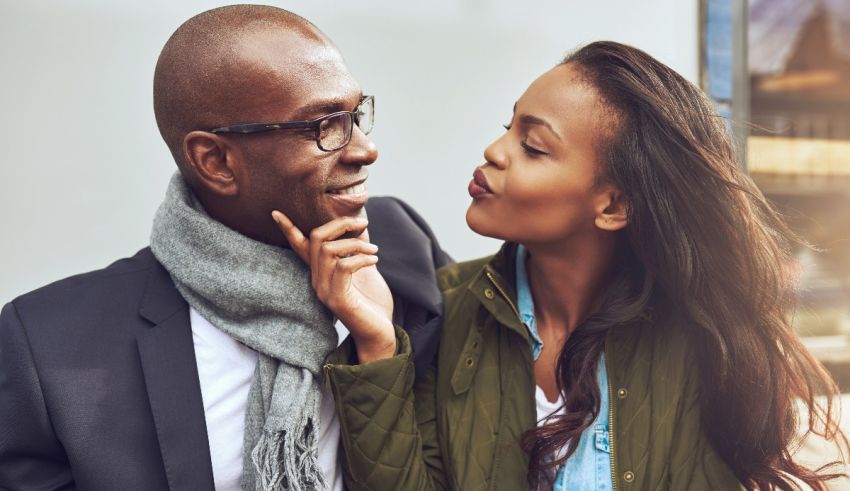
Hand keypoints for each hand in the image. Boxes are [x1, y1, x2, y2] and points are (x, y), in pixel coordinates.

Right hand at [272, 211, 395, 362]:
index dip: (289, 229)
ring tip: (374, 250)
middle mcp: (317, 280)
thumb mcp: (365, 269)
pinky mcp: (337, 299)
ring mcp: (324, 290)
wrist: (379, 334)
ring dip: (356, 244)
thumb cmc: (373, 303)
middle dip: (340, 224)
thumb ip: (357, 249)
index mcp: (321, 272)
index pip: (300, 247)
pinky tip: (374, 260)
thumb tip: (360, 225)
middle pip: (317, 238)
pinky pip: (344, 266)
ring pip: (329, 250)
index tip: (276, 213)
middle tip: (363, 225)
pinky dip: (361, 258)